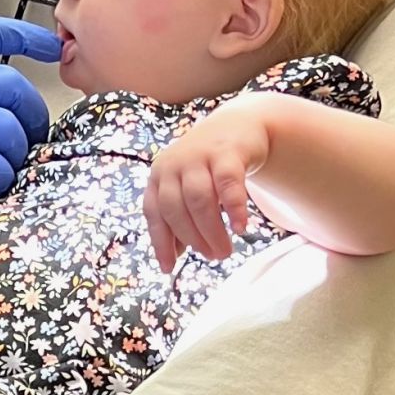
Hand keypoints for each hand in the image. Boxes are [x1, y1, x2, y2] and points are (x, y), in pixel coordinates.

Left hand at [144, 100, 273, 271]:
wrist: (236, 126)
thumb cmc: (207, 166)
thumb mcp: (187, 189)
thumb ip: (178, 219)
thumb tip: (171, 260)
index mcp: (159, 176)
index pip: (154, 213)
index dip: (160, 241)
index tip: (169, 268)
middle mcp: (173, 165)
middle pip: (175, 209)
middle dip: (193, 238)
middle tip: (213, 257)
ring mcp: (198, 156)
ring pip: (199, 199)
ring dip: (211, 230)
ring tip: (225, 251)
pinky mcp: (226, 152)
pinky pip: (227, 183)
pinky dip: (233, 208)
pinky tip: (241, 228)